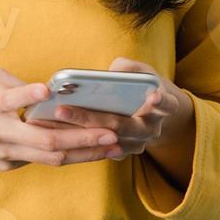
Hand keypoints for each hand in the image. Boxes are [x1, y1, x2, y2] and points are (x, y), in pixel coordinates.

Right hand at [0, 68, 125, 174]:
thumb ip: (9, 83)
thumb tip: (42, 91)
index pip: (10, 100)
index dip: (29, 95)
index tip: (48, 89)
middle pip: (45, 140)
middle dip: (83, 138)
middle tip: (112, 132)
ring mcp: (2, 153)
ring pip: (50, 157)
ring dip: (85, 153)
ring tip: (113, 146)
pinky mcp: (4, 164)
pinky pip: (39, 159)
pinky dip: (67, 154)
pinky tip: (90, 150)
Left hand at [25, 57, 192, 161]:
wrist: (151, 108)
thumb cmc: (142, 83)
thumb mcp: (141, 71)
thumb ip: (128, 68)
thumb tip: (111, 72)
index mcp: (163, 106)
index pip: (166, 104)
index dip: (160, 101)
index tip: (152, 95)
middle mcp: (151, 129)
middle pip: (122, 125)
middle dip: (92, 118)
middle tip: (62, 108)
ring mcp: (137, 143)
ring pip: (107, 141)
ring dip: (79, 131)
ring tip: (53, 119)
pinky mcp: (121, 151)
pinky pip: (99, 149)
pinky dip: (78, 140)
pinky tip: (55, 130)